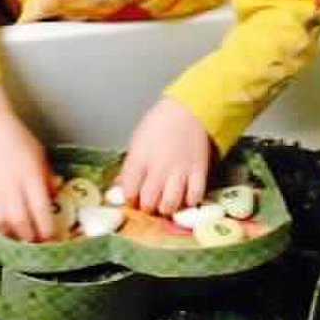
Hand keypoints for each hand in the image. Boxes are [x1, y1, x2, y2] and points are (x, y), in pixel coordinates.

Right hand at [0, 81, 54, 241]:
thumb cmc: (14, 135)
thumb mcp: (39, 154)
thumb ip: (46, 177)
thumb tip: (54, 195)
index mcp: (29, 176)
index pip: (41, 212)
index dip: (48, 231)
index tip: (54, 239)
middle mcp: (10, 186)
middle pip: (21, 223)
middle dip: (31, 239)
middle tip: (38, 245)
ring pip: (2, 225)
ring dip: (13, 237)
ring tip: (21, 241)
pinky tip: (2, 230)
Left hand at [117, 97, 213, 215]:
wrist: (188, 110)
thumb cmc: (159, 123)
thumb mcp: (137, 141)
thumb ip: (130, 167)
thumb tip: (121, 187)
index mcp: (139, 159)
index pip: (129, 192)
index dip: (130, 200)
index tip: (133, 199)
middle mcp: (158, 169)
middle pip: (149, 203)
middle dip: (147, 208)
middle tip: (150, 204)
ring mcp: (179, 172)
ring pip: (170, 205)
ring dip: (166, 209)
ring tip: (166, 204)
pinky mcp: (198, 172)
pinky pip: (194, 197)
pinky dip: (189, 202)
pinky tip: (185, 197)